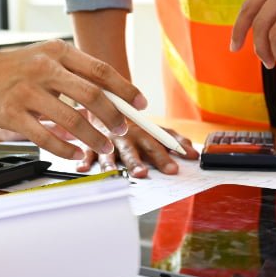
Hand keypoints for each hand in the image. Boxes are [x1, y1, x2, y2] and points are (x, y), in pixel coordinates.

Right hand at [0, 40, 146, 160]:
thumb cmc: (13, 70)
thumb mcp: (46, 59)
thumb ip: (75, 76)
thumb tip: (111, 100)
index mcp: (57, 52)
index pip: (101, 70)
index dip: (125, 89)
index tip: (140, 104)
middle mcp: (44, 68)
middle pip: (92, 95)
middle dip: (113, 118)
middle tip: (121, 131)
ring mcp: (27, 91)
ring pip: (72, 120)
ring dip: (93, 138)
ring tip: (104, 147)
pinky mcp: (12, 114)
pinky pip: (46, 137)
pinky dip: (65, 149)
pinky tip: (75, 153)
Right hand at [77, 122, 197, 177]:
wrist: (106, 104)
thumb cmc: (134, 124)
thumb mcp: (155, 129)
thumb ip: (174, 140)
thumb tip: (193, 154)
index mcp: (142, 134)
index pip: (156, 146)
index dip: (164, 157)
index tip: (173, 169)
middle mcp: (125, 138)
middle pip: (132, 151)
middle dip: (137, 162)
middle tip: (143, 173)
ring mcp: (108, 141)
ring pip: (109, 153)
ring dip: (110, 163)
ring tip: (112, 173)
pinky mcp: (91, 144)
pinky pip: (87, 152)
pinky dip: (84, 160)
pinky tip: (82, 168)